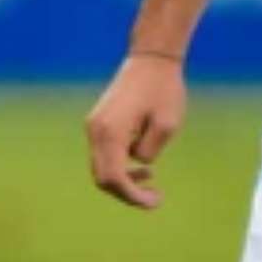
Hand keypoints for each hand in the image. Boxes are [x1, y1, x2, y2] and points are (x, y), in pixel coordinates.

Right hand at [85, 55, 186, 208]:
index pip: (113, 178)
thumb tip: (137, 163)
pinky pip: (104, 154)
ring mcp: (94, 125)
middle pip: (102, 177)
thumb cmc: (164, 89)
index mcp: (110, 132)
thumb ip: (149, 151)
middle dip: (127, 193)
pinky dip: (120, 165)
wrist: (151, 59)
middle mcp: (95, 130)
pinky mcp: (99, 122)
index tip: (155, 202)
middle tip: (154, 198)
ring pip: (101, 167)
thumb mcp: (167, 125)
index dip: (132, 196)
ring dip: (123, 179)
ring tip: (150, 180)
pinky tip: (142, 166)